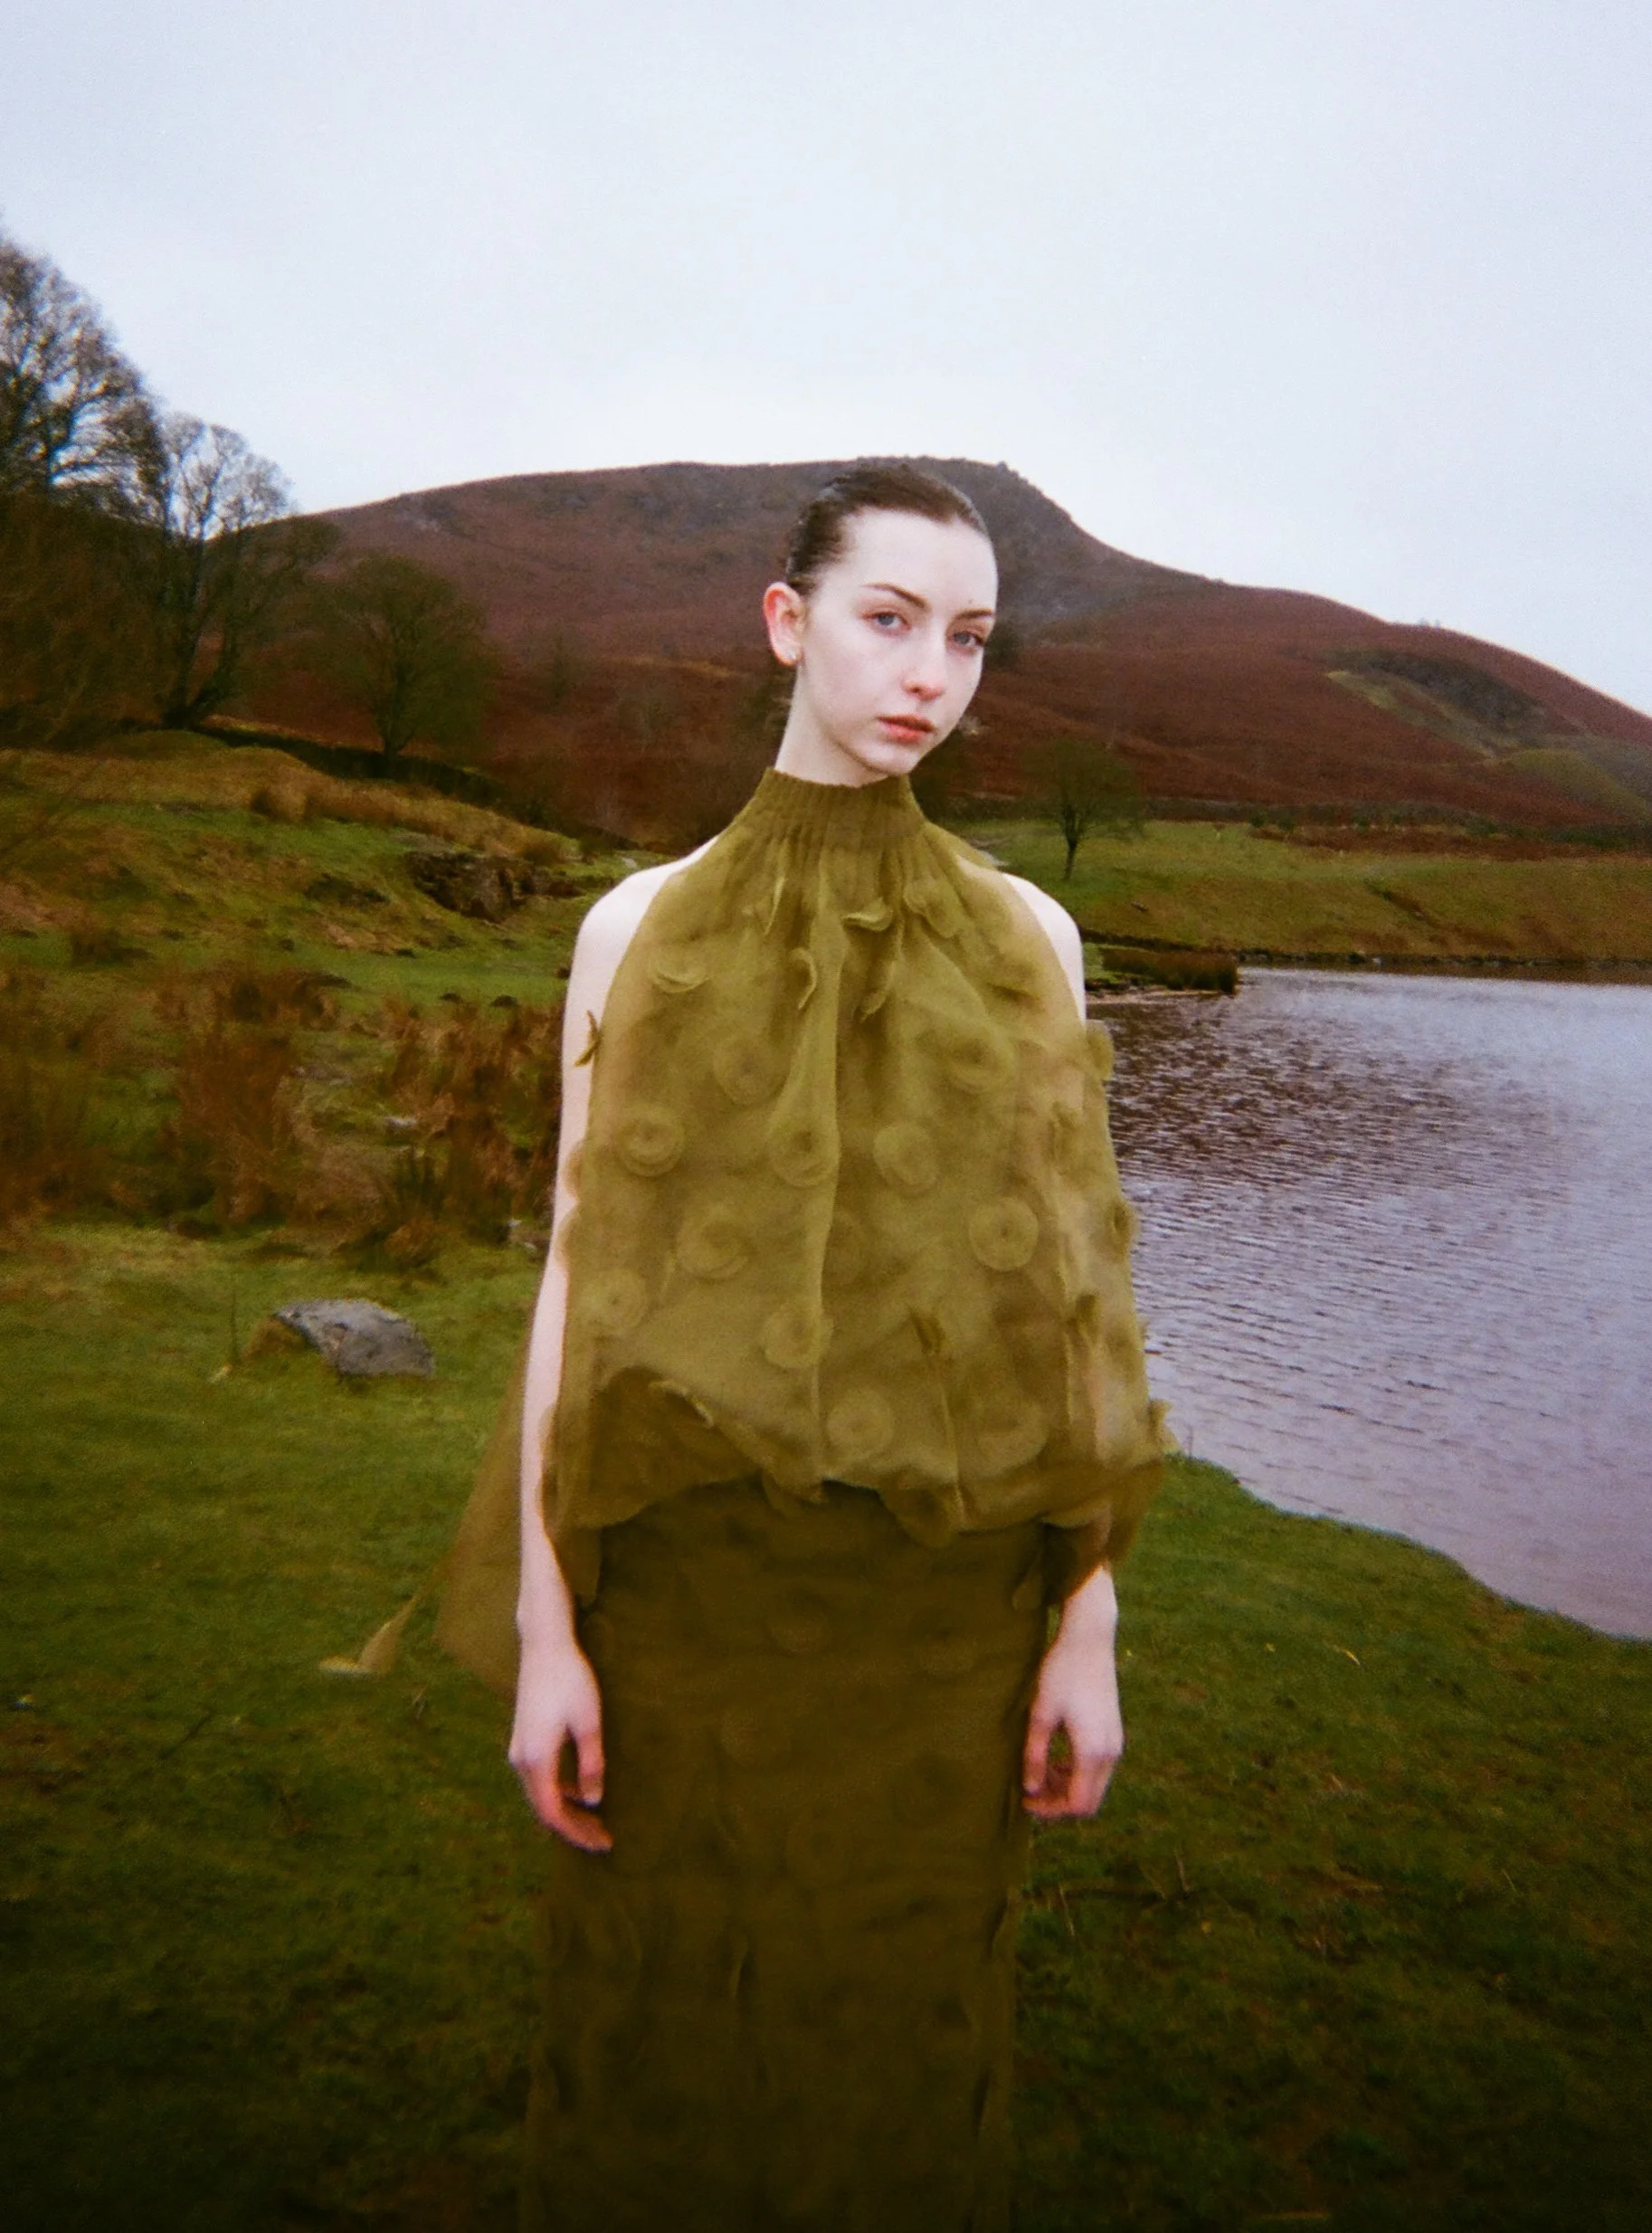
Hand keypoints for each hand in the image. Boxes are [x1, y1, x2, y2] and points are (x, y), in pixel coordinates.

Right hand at [508, 1635, 610, 1851]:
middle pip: (545, 1809)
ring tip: (595, 1822)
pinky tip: (581, 1792)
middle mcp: (521, 1760)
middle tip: (602, 1839)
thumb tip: (593, 1801)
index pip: (554, 1813)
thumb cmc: (570, 1680)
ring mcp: (519, 1750)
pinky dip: (559, 1792)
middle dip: (573, 1827)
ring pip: (541, 1795)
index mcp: (536, 1760)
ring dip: (566, 1811)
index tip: (601, 1843)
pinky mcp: (524, 1739)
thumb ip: (591, 1764)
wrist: (544, 1646)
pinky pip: (539, 1779)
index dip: (576, 1832)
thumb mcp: (589, 1723)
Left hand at [1022, 1567, 1123, 1820]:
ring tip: (1039, 1771)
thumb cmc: (1061, 1673)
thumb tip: (1030, 1789)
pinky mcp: (1113, 1732)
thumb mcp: (1040, 1714)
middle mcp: (1110, 1753)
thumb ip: (1035, 1756)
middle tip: (1030, 1790)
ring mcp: (1115, 1742)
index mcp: (1092, 1752)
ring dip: (1068, 1786)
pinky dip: (1077, 1772)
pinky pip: (1098, 1768)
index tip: (1025, 1801)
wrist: (1089, 1639)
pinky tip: (1055, 1757)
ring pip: (1094, 1785)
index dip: (1050, 1810)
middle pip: (1088, 1801)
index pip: (1077, 1804)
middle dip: (1059, 1802)